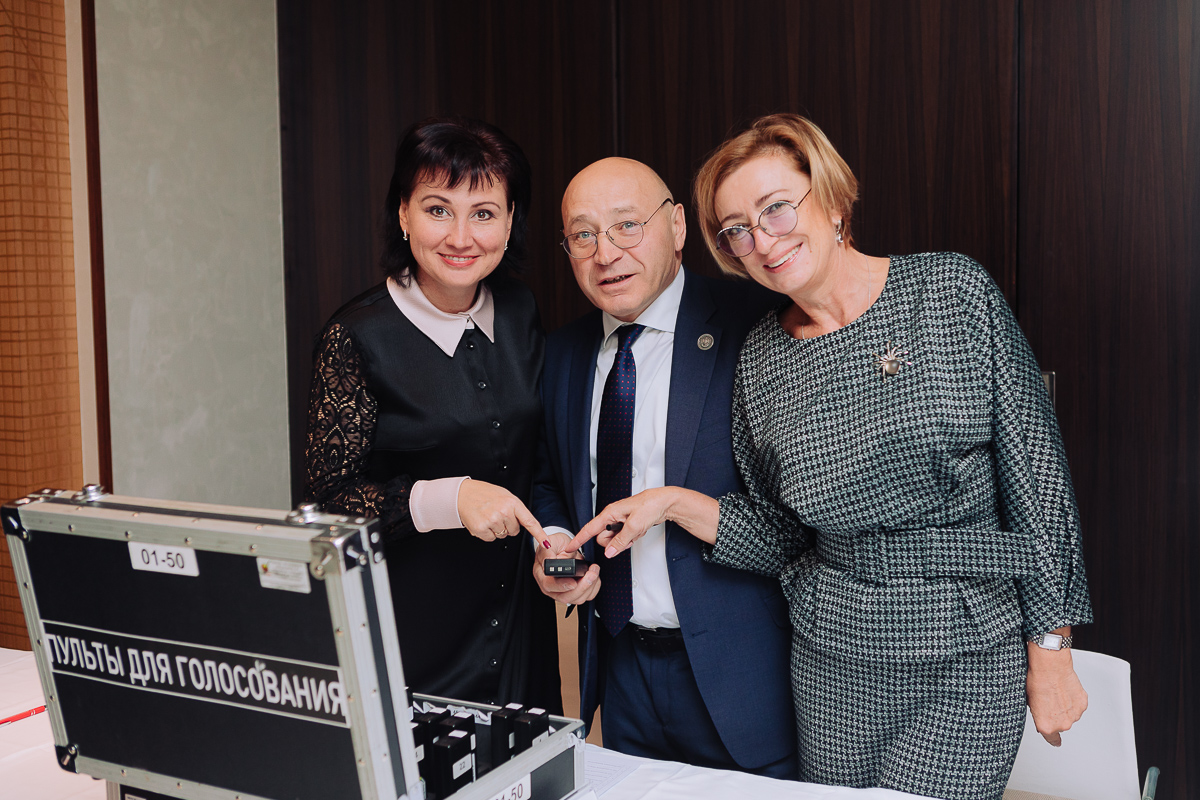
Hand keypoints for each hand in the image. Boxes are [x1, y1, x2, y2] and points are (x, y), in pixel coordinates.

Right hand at [457, 479, 549, 547]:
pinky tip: (482, 522)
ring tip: (487, 516)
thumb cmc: (484, 494)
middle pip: (514, 531)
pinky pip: (490, 539)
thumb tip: (525, 523)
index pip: (530, 521)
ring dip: (496, 529)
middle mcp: (504, 511)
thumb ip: (516, 509)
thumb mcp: (505, 496)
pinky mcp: (481, 528)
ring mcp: (492, 520)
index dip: (539, 534)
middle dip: (507, 525)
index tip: (546, 543)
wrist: (463, 494)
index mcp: (512, 502)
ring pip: (502, 535)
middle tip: (496, 514)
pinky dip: (486, 533)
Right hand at [532, 532, 600, 604]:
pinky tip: (595, 577)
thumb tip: (549, 560)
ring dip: (590, 587)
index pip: (548, 585)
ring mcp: (563, 591)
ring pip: (577, 599)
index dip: (562, 585)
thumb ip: (547, 551)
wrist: (561, 547)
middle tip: (591, 574)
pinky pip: (586, 596)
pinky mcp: (575, 591)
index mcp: (542, 575)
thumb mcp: (550, 542)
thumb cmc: (554, 545)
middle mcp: (551, 586)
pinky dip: (594, 588)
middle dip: (581, 587)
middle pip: (565, 597)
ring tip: (594, 571)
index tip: (574, 581)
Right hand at [565, 486, 717, 556]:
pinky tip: (638, 531)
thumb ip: (620, 540)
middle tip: (628, 536)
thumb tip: (610, 552)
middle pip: (603, 538)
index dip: (578, 539)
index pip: (589, 529)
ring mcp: (620, 521)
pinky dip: (630, 538)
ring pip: (613, 540)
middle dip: (614, 542)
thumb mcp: (634, 526)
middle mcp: (613, 516)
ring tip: (635, 532)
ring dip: (623, 541)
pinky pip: (622, 538)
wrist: (665, 502)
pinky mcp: (627, 525)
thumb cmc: (650, 505)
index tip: (569, 548)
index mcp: (610, 513)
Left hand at [1026, 631, 1087, 745]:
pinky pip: (1077, 705)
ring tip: (1056, 692)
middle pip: (1060, 725)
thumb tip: (1041, 714)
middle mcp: (1062, 724)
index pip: (1051, 739)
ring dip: (1065, 707)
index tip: (1054, 741)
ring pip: (1070, 715)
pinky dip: (1072, 699)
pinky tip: (1064, 689)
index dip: (1052, 739)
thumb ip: (1038, 714)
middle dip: (1055, 716)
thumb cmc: (1037, 680)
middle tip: (1048, 700)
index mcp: (1046, 725)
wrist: (1050, 666)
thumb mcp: (1029, 701)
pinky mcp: (1082, 704)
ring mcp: (1074, 714)